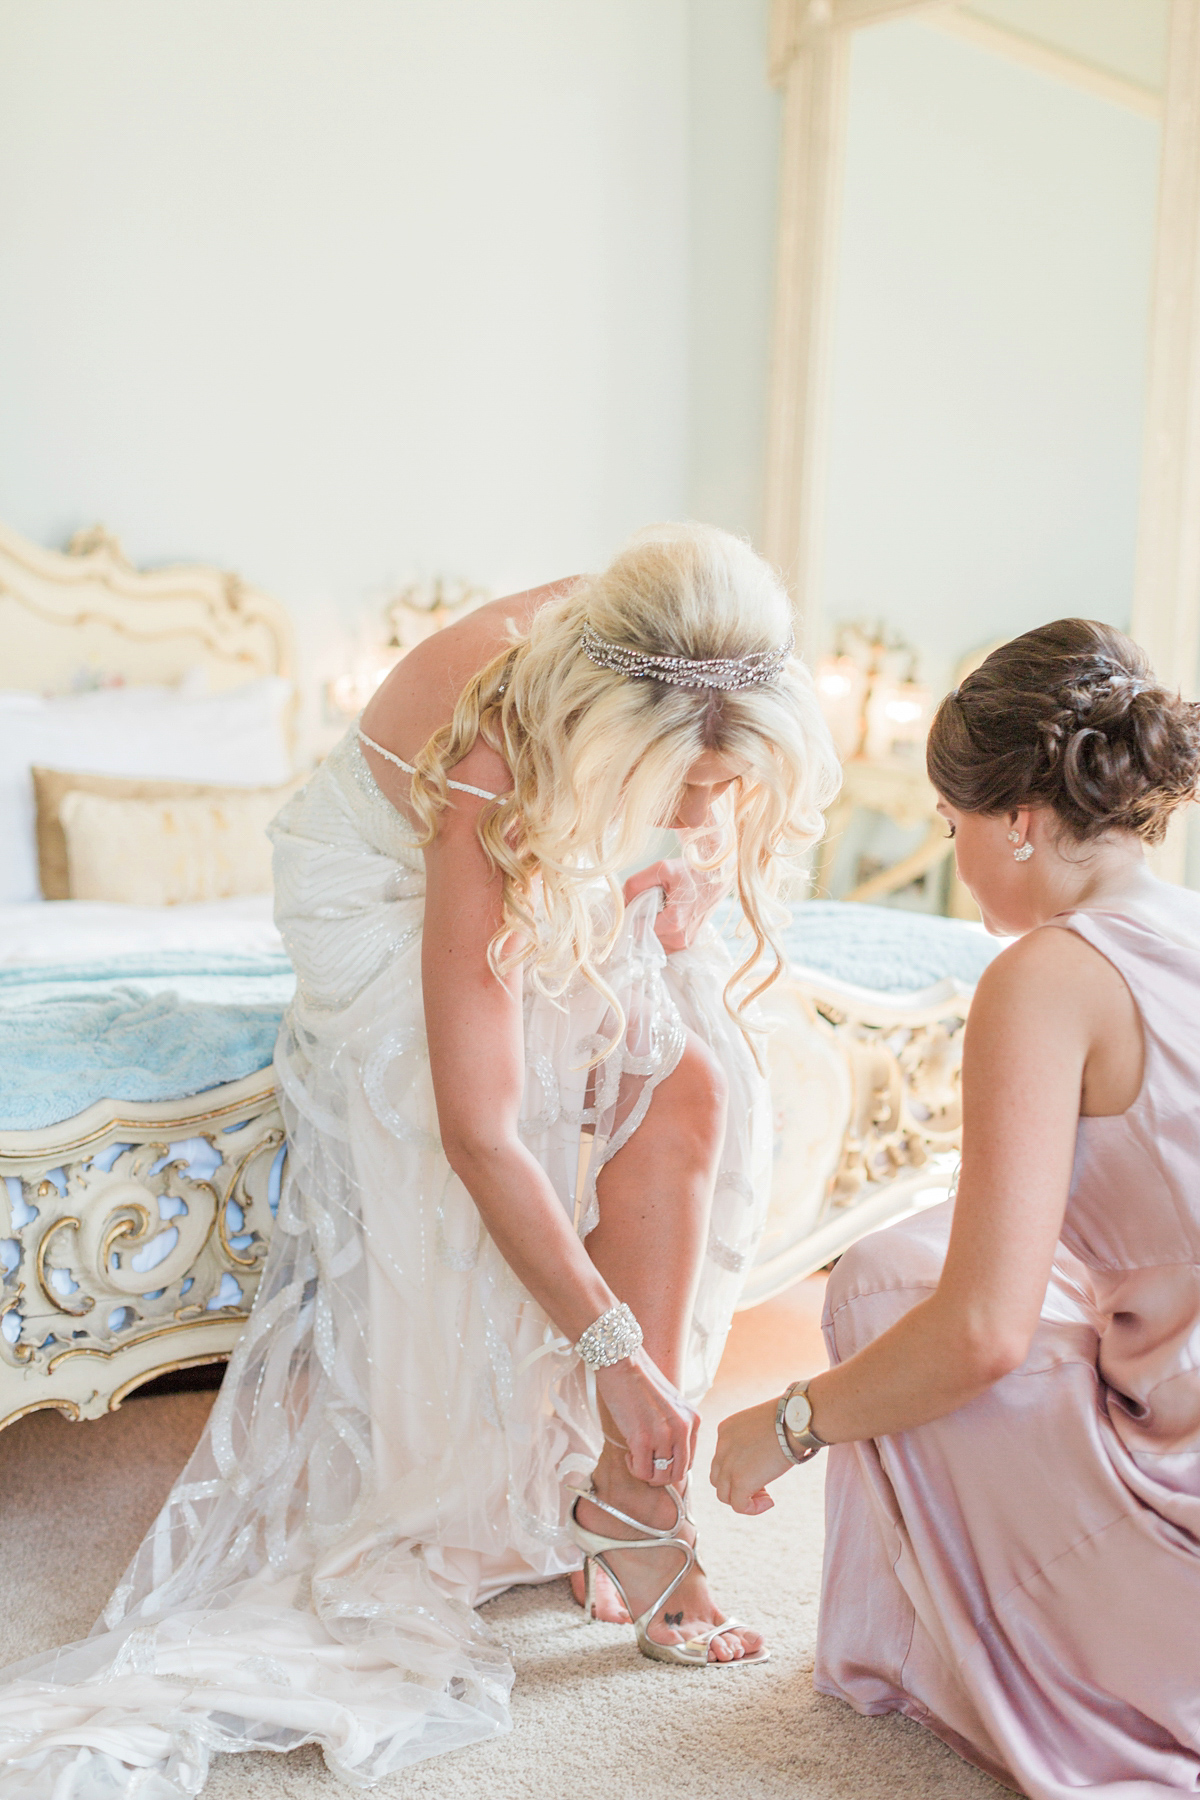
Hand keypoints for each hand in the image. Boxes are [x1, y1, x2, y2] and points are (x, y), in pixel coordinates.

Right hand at [595, 1349, 699, 1485]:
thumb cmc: (641, 1381)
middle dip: (660, 1475)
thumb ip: (675, 1428)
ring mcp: (664, 1435)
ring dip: (646, 1473)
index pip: (689, 1460)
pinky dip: (634, 1468)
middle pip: (678, 1474)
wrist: (622, 1363)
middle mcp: (683, 1428)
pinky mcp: (642, 1438)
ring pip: (660, 1478)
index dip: (670, 1465)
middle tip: (645, 1462)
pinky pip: (642, 1472)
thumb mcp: (670, 1405)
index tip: (656, 1456)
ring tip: (636, 1455)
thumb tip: (667, 1459)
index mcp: (693, 1420)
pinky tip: (628, 1452)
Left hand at [623, 858, 729, 954]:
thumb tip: (622, 903)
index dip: (629, 919)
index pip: (637, 931)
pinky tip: (661, 918)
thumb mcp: (660, 869)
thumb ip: (635, 884)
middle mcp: (680, 938)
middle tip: (642, 905)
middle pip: (643, 939)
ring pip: (652, 944)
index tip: (630, 906)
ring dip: (648, 930)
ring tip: (655, 911)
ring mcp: (685, 944)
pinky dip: (658, 934)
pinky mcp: (688, 944)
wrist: (718, 877)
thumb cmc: (689, 872)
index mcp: (674, 921)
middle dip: (638, 924)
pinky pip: (662, 945)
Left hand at [709, 1398, 793, 1514]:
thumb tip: (758, 1463)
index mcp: (725, 1430)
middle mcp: (722, 1446)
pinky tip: (770, 1502)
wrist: (795, 1421)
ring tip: (766, 1496)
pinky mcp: (740, 1481)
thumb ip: (752, 1442)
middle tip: (763, 1486)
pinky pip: (738, 1505)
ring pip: (723, 1494)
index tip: (761, 1469)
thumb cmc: (788, 1420)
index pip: (722, 1459)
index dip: (739, 1469)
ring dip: (743, 1498)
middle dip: (737, 1485)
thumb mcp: (760, 1427)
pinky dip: (752, 1508)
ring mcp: (729, 1465)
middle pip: (719, 1477)